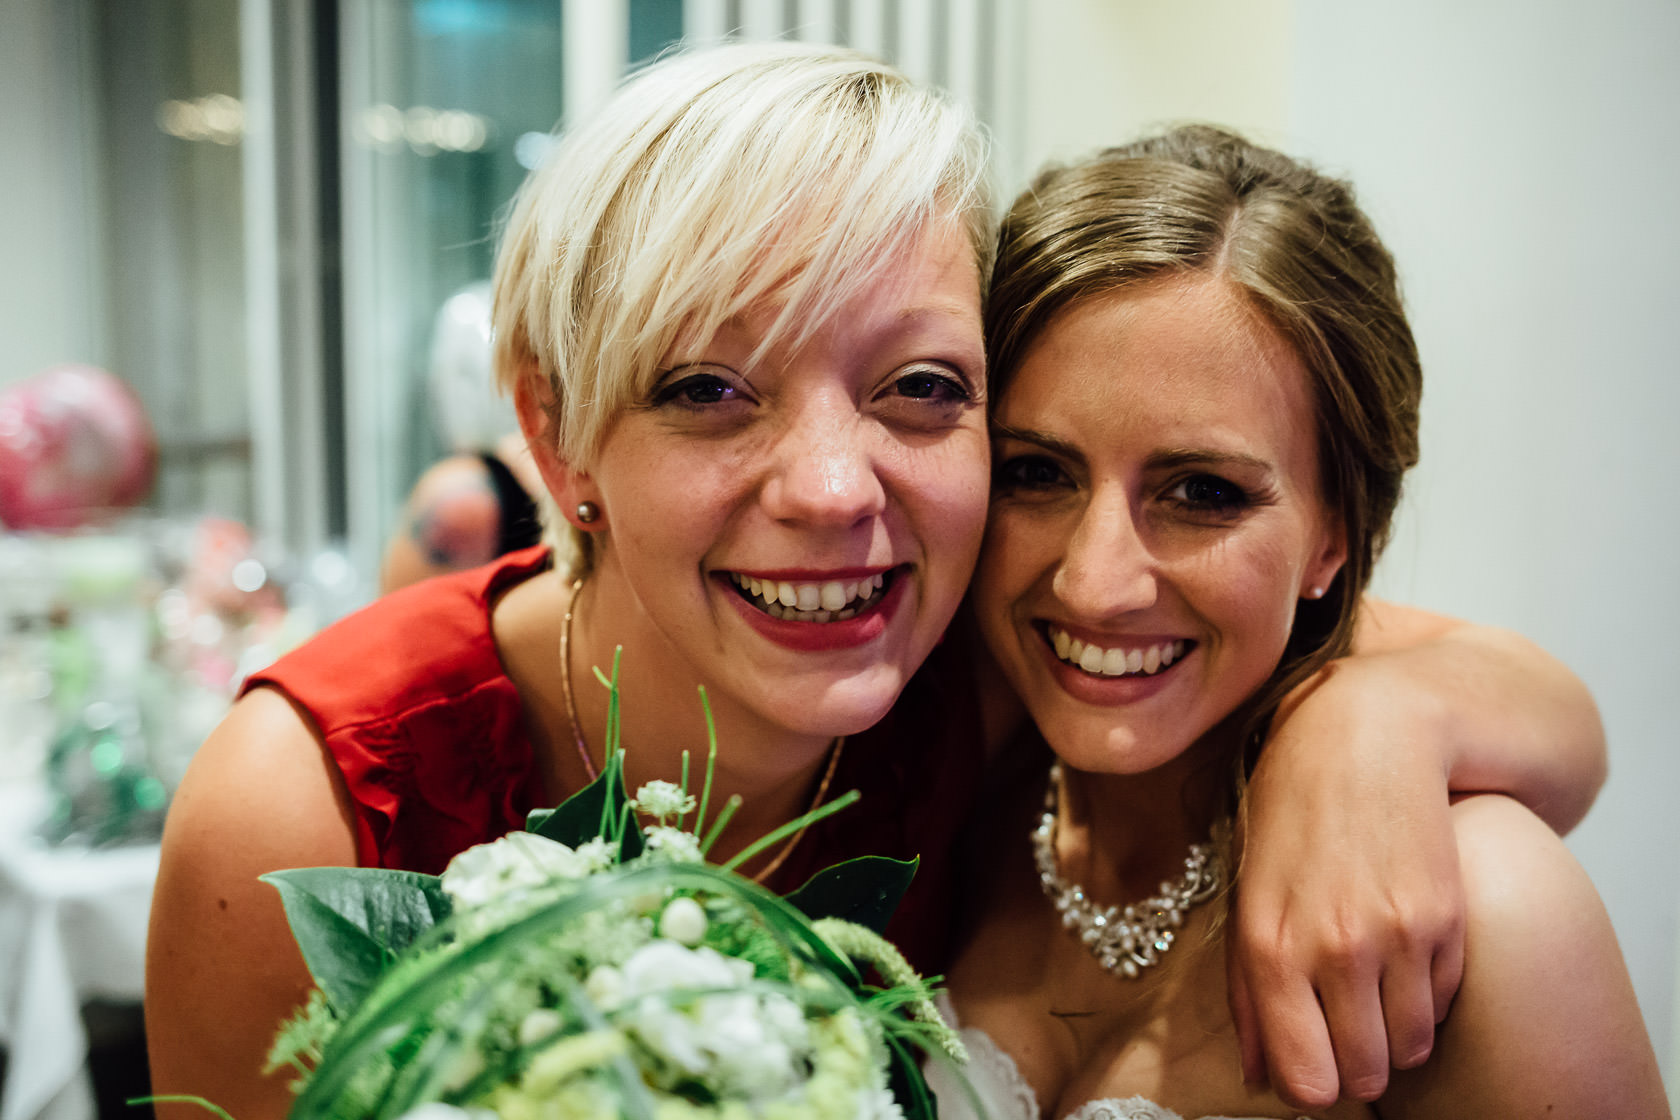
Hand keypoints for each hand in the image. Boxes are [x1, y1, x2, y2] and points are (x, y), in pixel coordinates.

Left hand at [1227, 657, 1465, 1108]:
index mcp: (1268, 947)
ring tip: (1371, 982)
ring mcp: (1394, 937)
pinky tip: (1401, 946)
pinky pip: (1440, 1004)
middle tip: (1343, 1025)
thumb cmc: (1293, 812)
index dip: (1308, 1084)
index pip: (1303, 1080)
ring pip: (1408, 1049)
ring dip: (1392, 1033)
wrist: (1366, 736)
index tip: (1310, 1061)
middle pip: (1360, 1076)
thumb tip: (1260, 1076)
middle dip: (1352, 1065)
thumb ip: (1248, 991)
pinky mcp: (1445, 921)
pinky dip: (1424, 995)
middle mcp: (1330, 949)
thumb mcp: (1248, 892)